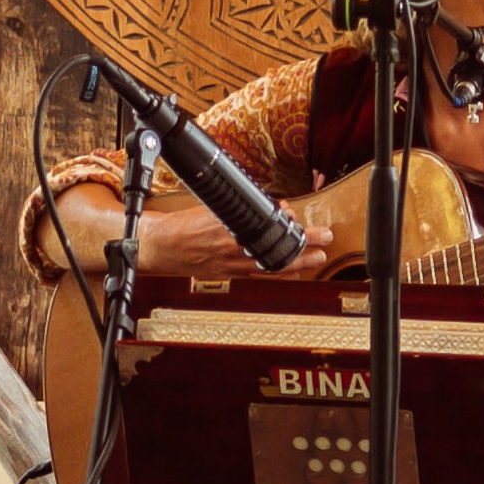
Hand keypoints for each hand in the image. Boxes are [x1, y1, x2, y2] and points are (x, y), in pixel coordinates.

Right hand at [137, 204, 330, 278]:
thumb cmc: (183, 225)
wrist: (159, 246)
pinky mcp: (228, 275)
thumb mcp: (214, 209)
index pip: (266, 228)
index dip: (287, 227)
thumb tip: (275, 207)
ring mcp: (231, 265)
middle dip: (303, 245)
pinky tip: (294, 274)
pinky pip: (259, 276)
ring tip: (317, 258)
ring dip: (297, 262)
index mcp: (228, 228)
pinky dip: (278, 275)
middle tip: (324, 240)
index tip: (303, 222)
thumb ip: (244, 209)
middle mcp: (232, 248)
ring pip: (271, 266)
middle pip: (275, 248)